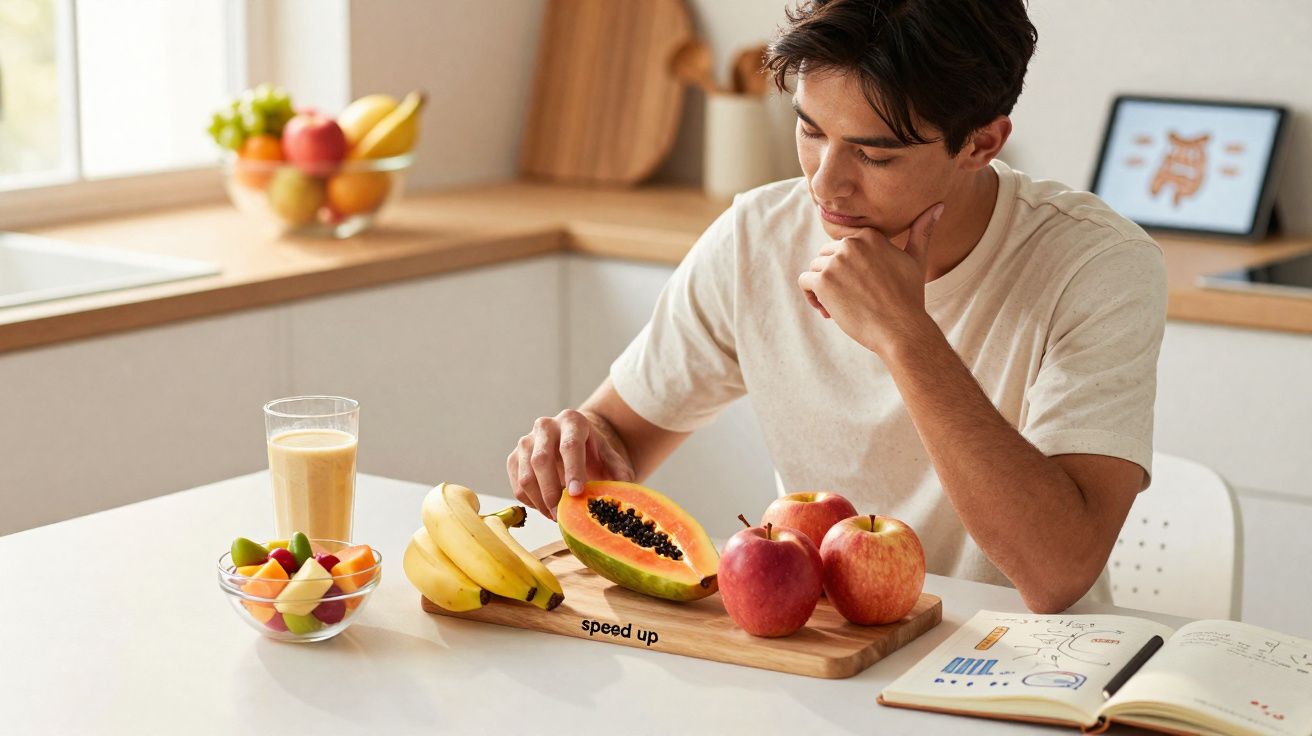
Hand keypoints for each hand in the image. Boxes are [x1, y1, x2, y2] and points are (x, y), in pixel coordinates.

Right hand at [506, 409, 634, 519]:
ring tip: (558, 516)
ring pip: (526, 476)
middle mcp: (545, 426)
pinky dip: (531, 503)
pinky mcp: (514, 458)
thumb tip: (625, 490)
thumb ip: (619, 472)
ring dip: (541, 501)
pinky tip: (548, 509)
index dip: (573, 470)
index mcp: (572, 421)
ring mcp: (526, 441)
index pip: (570, 445)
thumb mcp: (610, 457)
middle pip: (541, 460)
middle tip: (564, 514)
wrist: (572, 443)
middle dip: (552, 491)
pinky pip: (517, 486)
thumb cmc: (593, 453)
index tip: (577, 493)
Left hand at [798, 202, 943, 356]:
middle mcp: (851, 244)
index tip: (862, 286)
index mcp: (869, 236)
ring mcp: (835, 262)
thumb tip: (939, 206)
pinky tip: (829, 311)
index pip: (843, 246)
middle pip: (826, 256)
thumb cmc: (909, 298)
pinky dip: (812, 297)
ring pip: (815, 269)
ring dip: (823, 289)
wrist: (902, 330)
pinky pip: (805, 282)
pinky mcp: (823, 281)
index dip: (849, 268)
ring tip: (842, 307)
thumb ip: (922, 231)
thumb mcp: (916, 260)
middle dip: (834, 278)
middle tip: (852, 300)